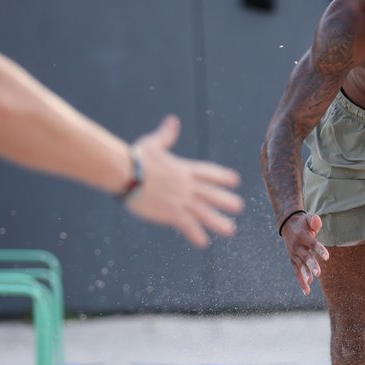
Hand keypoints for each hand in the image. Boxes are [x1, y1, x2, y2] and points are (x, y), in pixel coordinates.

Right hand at [126, 115, 243, 246]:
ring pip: (205, 213)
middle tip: (239, 207)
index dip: (222, 176)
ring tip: (230, 230)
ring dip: (218, 222)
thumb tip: (172, 120)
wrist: (125, 173)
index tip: (235, 180)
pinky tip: (203, 244)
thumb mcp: (154, 144)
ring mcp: (181, 200)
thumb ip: (166, 135)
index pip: (209, 173)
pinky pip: (187, 226)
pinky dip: (196, 235)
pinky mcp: (171, 213)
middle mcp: (187, 185)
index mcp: (184, 169)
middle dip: (226, 200)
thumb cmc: (136, 157)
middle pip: (212, 194)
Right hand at [280, 211, 329, 294]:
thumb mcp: (308, 218)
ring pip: (300, 267)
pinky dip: (301, 281)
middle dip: (311, 266)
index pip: (312, 244)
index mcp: (302, 236)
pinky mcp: (293, 260)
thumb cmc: (302, 222)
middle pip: (306, 257)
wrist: (287, 225)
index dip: (319, 250)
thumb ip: (314, 220)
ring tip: (309, 286)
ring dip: (305, 276)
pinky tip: (307, 291)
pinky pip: (296, 272)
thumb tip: (317, 221)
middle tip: (318, 274)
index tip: (327, 257)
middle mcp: (297, 247)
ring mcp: (294, 254)